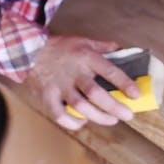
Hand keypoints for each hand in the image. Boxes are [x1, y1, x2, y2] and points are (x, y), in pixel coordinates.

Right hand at [25, 35, 139, 130]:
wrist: (27, 50)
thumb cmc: (60, 47)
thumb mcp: (83, 41)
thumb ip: (102, 46)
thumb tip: (121, 49)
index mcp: (85, 57)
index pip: (108, 70)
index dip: (123, 83)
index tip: (136, 94)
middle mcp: (74, 72)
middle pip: (95, 93)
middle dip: (113, 106)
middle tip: (128, 115)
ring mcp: (60, 85)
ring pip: (80, 106)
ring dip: (97, 116)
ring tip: (111, 120)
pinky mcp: (47, 96)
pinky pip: (59, 114)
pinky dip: (71, 122)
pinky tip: (82, 123)